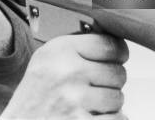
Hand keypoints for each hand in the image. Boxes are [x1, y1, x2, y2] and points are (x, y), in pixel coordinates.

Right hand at [0, 34, 128, 119]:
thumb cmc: (35, 94)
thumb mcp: (47, 59)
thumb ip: (77, 47)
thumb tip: (115, 42)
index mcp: (60, 50)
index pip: (109, 44)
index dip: (119, 53)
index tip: (118, 57)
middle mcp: (68, 72)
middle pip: (118, 73)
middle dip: (111, 82)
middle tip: (95, 85)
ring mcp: (75, 100)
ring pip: (118, 98)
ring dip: (109, 103)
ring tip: (89, 102)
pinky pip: (117, 119)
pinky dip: (110, 119)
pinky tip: (93, 115)